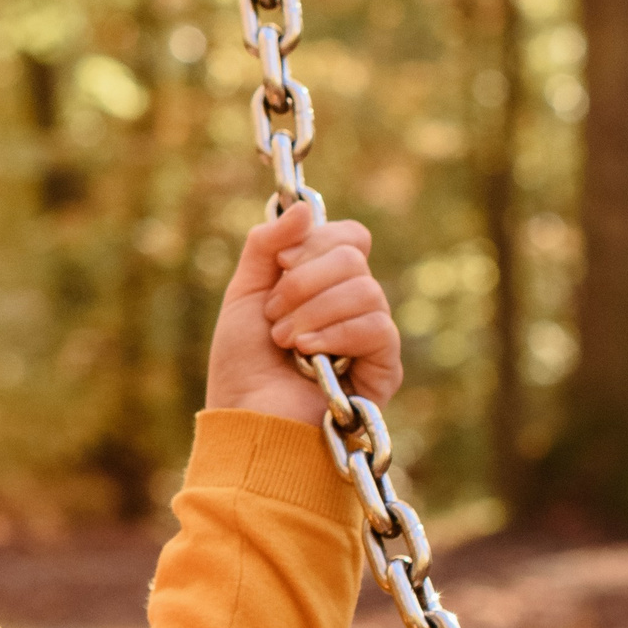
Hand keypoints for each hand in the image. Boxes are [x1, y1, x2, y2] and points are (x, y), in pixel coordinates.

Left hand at [205, 201, 402, 425]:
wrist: (249, 420)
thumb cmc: (243, 366)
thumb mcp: (244, 294)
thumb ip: (266, 246)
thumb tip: (303, 207)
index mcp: (324, 283)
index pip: (348, 236)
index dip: (314, 242)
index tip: (280, 263)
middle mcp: (353, 304)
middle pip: (353, 256)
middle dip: (302, 282)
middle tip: (274, 317)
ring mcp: (371, 335)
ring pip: (365, 289)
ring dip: (313, 312)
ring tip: (287, 343)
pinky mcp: (384, 368)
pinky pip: (377, 326)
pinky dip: (337, 333)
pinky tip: (311, 354)